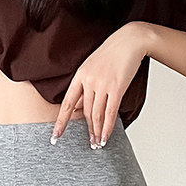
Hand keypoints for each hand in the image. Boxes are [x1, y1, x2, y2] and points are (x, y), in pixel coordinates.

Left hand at [50, 22, 146, 146]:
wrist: (130, 40)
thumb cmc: (112, 53)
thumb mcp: (92, 66)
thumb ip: (85, 85)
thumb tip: (80, 106)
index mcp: (80, 76)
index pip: (67, 103)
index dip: (61, 122)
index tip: (55, 136)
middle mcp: (89, 81)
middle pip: (85, 112)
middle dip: (88, 131)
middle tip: (90, 144)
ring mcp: (102, 84)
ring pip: (96, 115)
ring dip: (97, 132)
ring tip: (98, 144)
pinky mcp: (117, 87)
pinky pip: (110, 112)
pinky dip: (108, 127)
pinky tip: (106, 137)